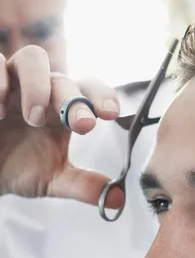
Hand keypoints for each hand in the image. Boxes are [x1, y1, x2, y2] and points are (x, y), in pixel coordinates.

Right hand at [0, 46, 122, 207]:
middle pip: (63, 78)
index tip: (111, 114)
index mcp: (64, 108)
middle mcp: (43, 89)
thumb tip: (117, 199)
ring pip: (33, 58)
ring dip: (38, 87)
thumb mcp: (52, 180)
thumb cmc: (19, 167)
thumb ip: (83, 186)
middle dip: (75, 100)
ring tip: (33, 119)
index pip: (90, 90)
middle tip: (82, 126)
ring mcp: (14, 81)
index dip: (103, 96)